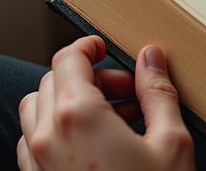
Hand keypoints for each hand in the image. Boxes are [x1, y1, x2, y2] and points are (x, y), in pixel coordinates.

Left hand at [17, 36, 194, 170]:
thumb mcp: (171, 142)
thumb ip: (159, 93)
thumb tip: (151, 58)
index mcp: (77, 115)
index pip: (68, 58)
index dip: (88, 45)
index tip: (105, 47)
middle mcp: (46, 136)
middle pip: (53, 81)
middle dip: (91, 78)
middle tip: (129, 92)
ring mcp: (35, 165)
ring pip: (37, 112)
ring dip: (70, 104)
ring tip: (113, 120)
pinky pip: (34, 144)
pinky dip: (59, 132)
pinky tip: (96, 148)